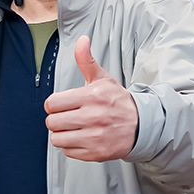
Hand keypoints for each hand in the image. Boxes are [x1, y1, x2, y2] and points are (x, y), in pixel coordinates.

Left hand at [43, 35, 137, 161]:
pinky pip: (68, 152)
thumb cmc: (118, 101)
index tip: (63, 105)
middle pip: (52, 122)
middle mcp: (92, 117)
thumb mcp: (103, 79)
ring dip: (63, 134)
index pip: (52, 103)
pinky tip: (83, 138)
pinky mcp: (96, 153)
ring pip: (57, 139)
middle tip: (68, 117)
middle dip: (57, 120)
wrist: (141, 126)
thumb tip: (82, 40)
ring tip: (74, 128)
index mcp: (91, 96)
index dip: (54, 105)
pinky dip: (72, 147)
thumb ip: (86, 61)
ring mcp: (94, 136)